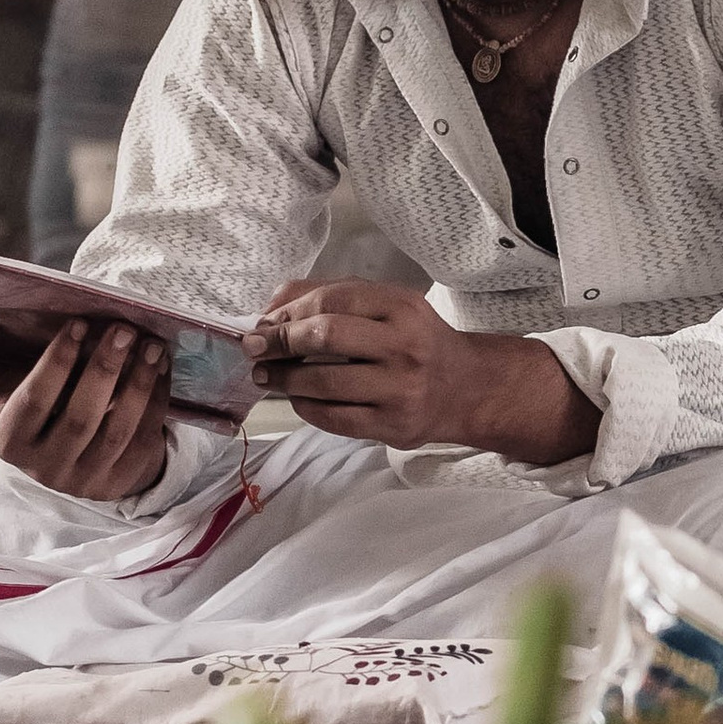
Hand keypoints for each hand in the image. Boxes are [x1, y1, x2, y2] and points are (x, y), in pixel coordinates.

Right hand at [0, 312, 172, 502]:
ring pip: (118, 431)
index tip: (79, 324)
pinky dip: (157, 400)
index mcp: (10, 442)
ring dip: (138, 385)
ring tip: (149, 344)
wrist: (65, 456)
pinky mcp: (122, 478)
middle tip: (121, 329)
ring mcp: (88, 478)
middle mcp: (48, 467)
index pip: (35, 402)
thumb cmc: (23, 410)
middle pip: (80, 418)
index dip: (57, 363)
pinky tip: (160, 367)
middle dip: (103, 370)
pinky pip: (144, 438)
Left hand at [248, 281, 597, 464]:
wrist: (467, 390)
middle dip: (280, 342)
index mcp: (402, 307)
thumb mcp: (387, 306)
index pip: (333, 300)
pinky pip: (335, 418)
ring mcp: (401, 391)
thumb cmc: (415, 341)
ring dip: (285, 379)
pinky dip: (306, 407)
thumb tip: (271, 310)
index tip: (264, 324)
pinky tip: (298, 399)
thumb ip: (332, 296)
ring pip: (324, 382)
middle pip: (326, 336)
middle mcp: (405, 347)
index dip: (289, 312)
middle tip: (256, 350)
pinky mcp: (394, 427)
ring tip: (267, 377)